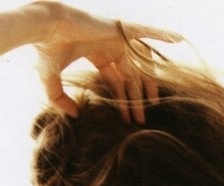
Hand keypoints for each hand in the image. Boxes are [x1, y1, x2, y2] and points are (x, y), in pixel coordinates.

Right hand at [27, 1, 181, 121]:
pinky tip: (178, 39)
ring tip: (155, 102)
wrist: (46, 26)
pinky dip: (162, 34)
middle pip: (130, 75)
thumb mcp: (52, 83)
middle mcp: (108, 44)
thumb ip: (62, 100)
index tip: (128, 119)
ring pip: (139, 61)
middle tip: (142, 119)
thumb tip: (76, 116)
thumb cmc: (46, 50)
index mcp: (96, 52)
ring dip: (148, 81)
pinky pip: (146, 32)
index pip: (116, 80)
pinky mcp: (119, 28)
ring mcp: (115, 35)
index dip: (122, 100)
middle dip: (136, 98)